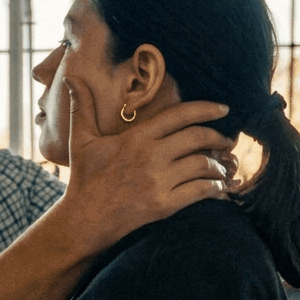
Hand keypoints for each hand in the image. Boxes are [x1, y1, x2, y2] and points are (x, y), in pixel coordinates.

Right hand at [58, 76, 234, 253]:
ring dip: (219, 164)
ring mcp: (159, 182)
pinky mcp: (165, 205)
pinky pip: (200, 191)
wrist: (84, 220)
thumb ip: (82, 107)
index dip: (206, 109)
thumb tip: (72, 78)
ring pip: (203, 165)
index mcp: (137, 137)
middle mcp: (152, 157)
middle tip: (227, 140)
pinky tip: (219, 188)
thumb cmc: (84, 179)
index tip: (223, 108)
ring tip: (224, 165)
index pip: (179, 115)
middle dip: (218, 137)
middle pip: (198, 138)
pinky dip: (215, 188)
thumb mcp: (81, 140)